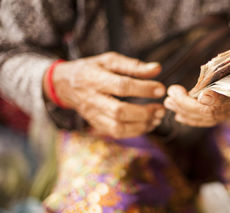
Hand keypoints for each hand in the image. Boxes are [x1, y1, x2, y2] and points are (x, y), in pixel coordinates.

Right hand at [43, 52, 165, 138]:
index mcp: (95, 79)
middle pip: (119, 111)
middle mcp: (93, 99)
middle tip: (161, 108)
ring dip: (142, 125)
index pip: (121, 86)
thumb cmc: (92, 70)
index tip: (161, 89)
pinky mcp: (97, 125)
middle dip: (144, 112)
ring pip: (118, 127)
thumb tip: (157, 69)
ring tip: (157, 117)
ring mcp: (94, 115)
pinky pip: (117, 133)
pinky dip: (136, 131)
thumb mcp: (109, 61)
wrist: (66, 85)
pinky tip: (148, 124)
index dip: (143, 89)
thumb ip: (133, 65)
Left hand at [164, 85, 229, 126]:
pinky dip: (193, 118)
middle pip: (213, 112)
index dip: (216, 99)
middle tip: (171, 95)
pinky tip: (179, 116)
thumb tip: (216, 66)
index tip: (201, 95)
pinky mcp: (229, 113)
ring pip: (208, 118)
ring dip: (186, 112)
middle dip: (189, 105)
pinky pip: (210, 120)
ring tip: (169, 103)